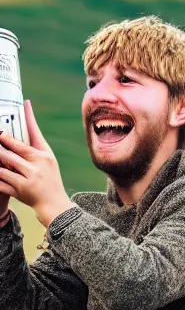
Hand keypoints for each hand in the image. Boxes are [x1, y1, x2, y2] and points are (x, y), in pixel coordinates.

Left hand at [0, 100, 73, 226]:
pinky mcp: (19, 191)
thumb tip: (15, 137)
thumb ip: (33, 150)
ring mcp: (28, 179)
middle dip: (1, 142)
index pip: (34, 133)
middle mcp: (38, 166)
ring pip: (3, 165)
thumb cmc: (50, 182)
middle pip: (13, 149)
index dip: (29, 117)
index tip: (25, 103)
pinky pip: (0, 181)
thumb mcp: (48, 163)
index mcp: (45, 156)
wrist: (55, 205)